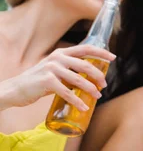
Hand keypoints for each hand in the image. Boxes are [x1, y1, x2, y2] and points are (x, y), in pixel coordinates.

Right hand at [0, 45, 114, 111]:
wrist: (15, 89)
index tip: (113, 57)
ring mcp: (52, 69)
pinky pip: (67, 92)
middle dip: (98, 75)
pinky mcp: (47, 82)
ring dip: (91, 89)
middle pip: (85, 65)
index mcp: (62, 52)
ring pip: (78, 79)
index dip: (101, 52)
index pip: (86, 48)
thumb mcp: (55, 69)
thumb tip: (89, 76)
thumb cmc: (38, 80)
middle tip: (104, 85)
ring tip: (98, 96)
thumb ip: (69, 69)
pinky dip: (77, 100)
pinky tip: (84, 106)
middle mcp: (58, 58)